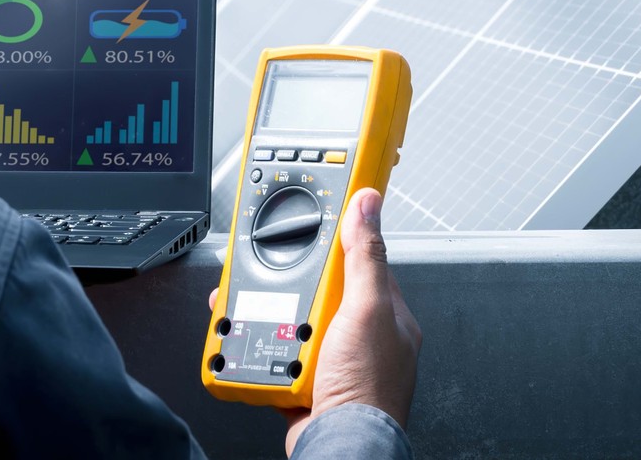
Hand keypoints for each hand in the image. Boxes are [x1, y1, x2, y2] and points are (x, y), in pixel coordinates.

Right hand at [206, 187, 422, 455]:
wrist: (339, 447)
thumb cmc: (366, 390)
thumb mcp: (366, 308)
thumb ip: (365, 256)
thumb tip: (369, 205)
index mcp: (385, 314)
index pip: (358, 262)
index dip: (335, 242)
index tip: (313, 225)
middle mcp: (360, 336)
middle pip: (318, 290)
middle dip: (292, 286)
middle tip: (282, 288)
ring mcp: (331, 359)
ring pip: (293, 321)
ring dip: (272, 319)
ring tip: (267, 322)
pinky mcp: (304, 380)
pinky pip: (275, 352)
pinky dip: (259, 347)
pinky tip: (255, 345)